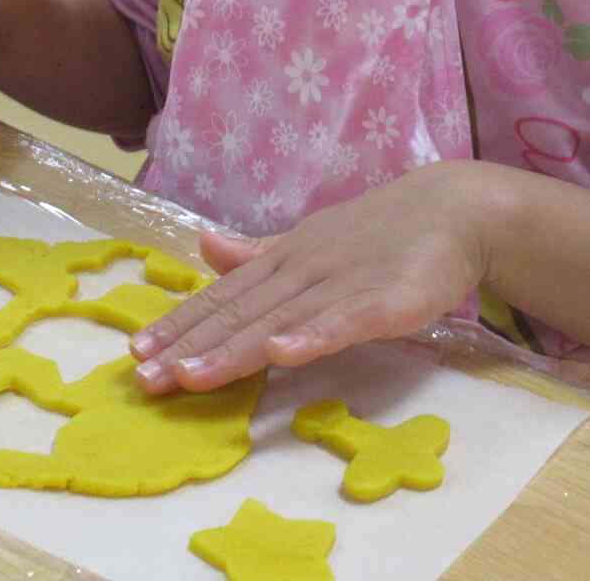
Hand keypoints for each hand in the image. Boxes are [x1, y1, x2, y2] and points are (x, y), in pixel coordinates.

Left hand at [130, 162, 492, 394]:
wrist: (452, 210)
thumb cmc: (380, 233)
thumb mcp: (310, 241)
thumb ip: (259, 253)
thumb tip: (205, 246)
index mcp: (284, 260)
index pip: (223, 296)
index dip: (180, 323)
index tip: (137, 351)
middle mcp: (302, 270)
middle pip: (239, 314)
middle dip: (189, 347)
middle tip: (144, 379)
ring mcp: (342, 284)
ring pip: (279, 321)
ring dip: (233, 350)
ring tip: (190, 376)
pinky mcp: (386, 301)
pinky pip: (344, 321)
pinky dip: (312, 336)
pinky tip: (283, 353)